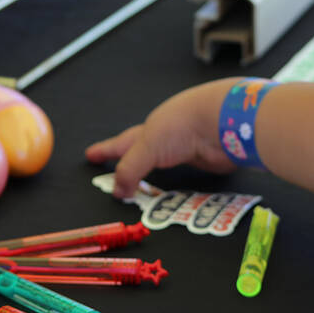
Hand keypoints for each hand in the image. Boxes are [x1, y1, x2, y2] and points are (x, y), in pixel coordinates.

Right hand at [85, 82, 237, 197]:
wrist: (223, 121)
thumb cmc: (182, 124)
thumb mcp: (147, 147)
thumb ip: (130, 169)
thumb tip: (117, 191)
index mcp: (148, 130)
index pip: (121, 143)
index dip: (106, 150)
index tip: (90, 155)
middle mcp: (166, 137)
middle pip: (142, 153)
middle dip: (129, 160)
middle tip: (115, 171)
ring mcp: (186, 147)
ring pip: (164, 163)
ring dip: (153, 172)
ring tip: (142, 183)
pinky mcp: (205, 160)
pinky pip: (186, 175)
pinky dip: (177, 181)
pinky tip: (175, 185)